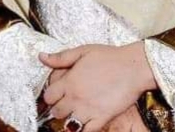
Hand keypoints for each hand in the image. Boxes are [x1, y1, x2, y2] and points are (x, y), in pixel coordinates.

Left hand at [39, 42, 155, 131]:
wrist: (132, 67)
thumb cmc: (109, 57)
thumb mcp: (82, 51)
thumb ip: (60, 57)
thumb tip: (42, 57)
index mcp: (69, 81)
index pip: (48, 96)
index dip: (50, 95)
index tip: (56, 93)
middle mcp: (76, 97)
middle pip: (56, 112)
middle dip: (58, 108)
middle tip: (66, 103)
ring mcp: (89, 110)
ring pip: (69, 124)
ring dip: (69, 119)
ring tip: (75, 112)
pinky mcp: (102, 118)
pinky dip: (83, 129)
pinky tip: (85, 122)